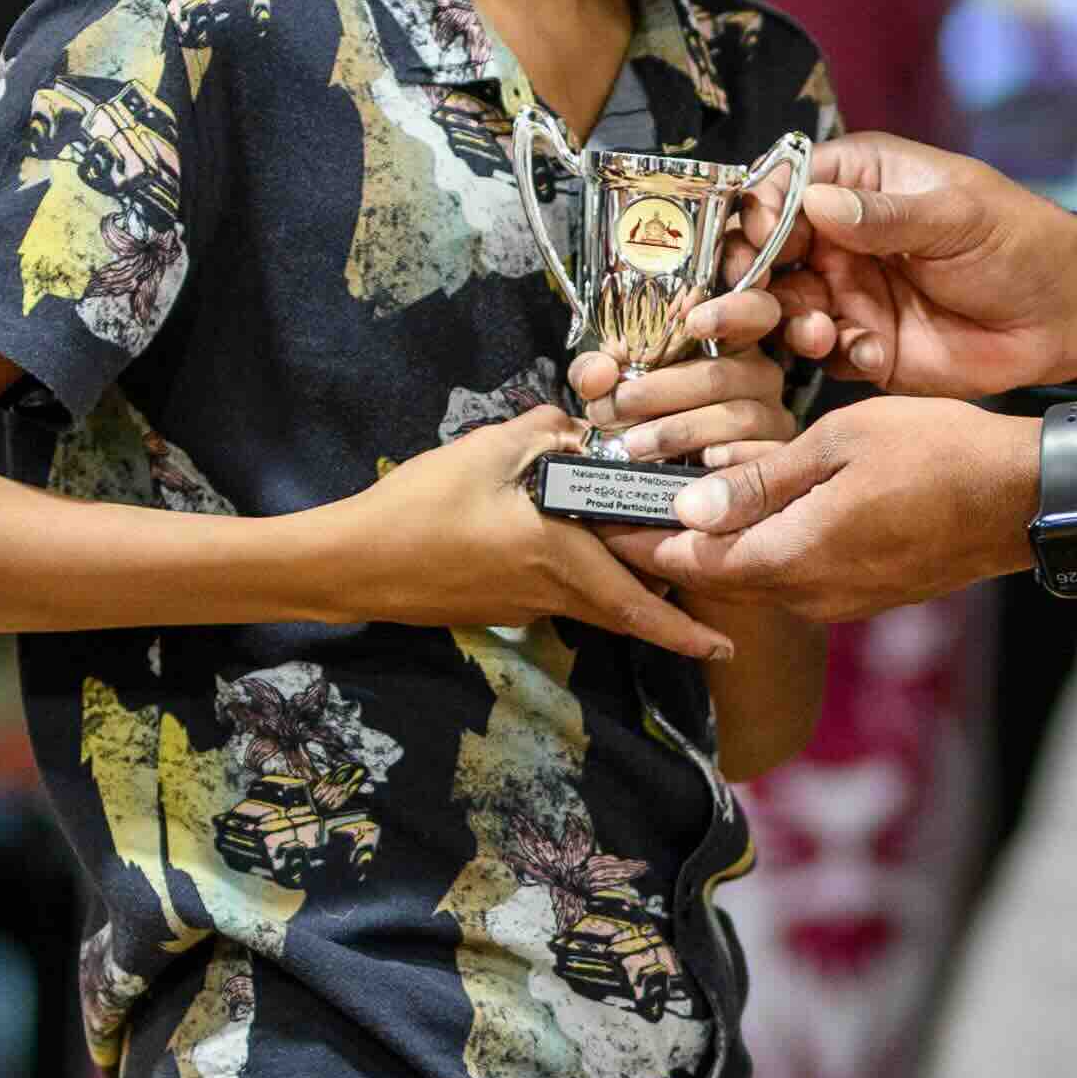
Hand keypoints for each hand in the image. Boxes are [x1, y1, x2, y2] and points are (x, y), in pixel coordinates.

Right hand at [322, 405, 731, 658]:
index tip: (724, 649)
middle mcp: (549, 593)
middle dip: (665, 612)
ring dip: (622, 591)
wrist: (352, 563)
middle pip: (622, 609)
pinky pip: (557, 597)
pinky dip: (580, 580)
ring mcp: (522, 606)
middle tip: (703, 603)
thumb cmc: (417, 507)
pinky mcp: (498, 607)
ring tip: (647, 562)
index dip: (682, 631)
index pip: (635, 602)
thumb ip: (543, 433)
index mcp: (557, 556)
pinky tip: (570, 544)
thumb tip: (578, 428)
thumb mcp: (484, 450)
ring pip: (591, 604)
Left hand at [568, 286, 798, 463]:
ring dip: (678, 431)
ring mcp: (772, 418)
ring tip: (634, 444)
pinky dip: (725, 461)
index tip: (693, 322)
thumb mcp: (616, 386)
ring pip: (734, 418)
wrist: (662, 475)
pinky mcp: (774, 459)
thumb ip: (596, 373)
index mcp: (731, 343)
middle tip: (617, 405)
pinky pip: (757, 458)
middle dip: (661, 390)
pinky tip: (698, 463)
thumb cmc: (648, 417)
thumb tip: (596, 376)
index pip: (753, 310)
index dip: (731, 311)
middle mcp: (759, 375)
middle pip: (719, 375)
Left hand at [625, 394, 1042, 624]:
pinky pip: (795, 579)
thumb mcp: (839, 444)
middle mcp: (810, 594)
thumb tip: (688, 506)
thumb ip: (761, 480)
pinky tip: (759, 519)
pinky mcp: (867, 595)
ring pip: (757, 579)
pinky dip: (763, 552)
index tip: (597, 520)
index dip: (639, 540)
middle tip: (624, 509)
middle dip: (669, 545)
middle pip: (718, 576)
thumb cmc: (938, 455)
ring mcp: (841, 601)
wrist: (1021, 500)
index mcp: (793, 556)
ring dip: (718, 549)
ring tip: (681, 508)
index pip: (692, 558)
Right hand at [761, 136, 1076, 403]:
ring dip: (790, 322)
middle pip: (768, 252)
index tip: (758, 239)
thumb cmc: (1021, 242)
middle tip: (755, 302)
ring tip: (819, 333)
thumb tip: (816, 203)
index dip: (759, 213)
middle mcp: (843, 236)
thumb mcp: (957, 216)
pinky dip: (837, 355)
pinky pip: (827, 353)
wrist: (1067, 315)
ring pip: (786, 306)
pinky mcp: (867, 343)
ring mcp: (852, 291)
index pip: (784, 188)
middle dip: (753, 278)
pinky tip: (871, 353)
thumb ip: (886, 215)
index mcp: (860, 182)